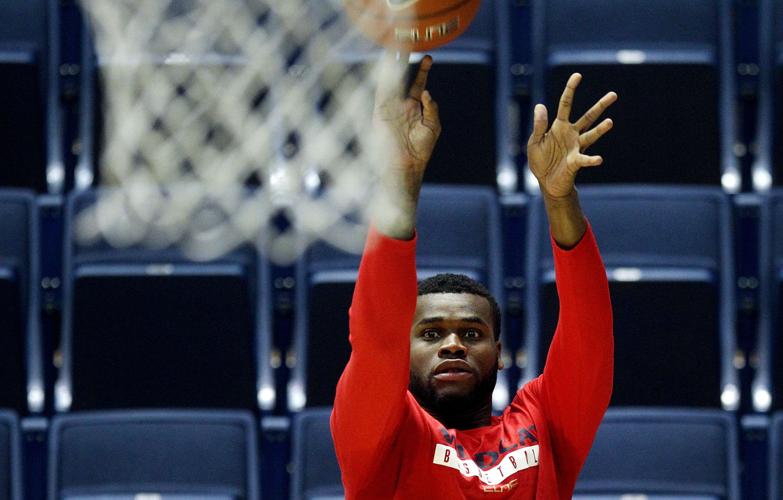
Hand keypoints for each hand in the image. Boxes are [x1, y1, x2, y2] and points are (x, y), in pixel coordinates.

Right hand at [374, 52, 440, 203]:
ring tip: (394, 48)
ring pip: (391, 82)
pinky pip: (382, 93)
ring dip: (392, 66)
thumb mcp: (433, 126)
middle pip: (402, 78)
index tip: (429, 57)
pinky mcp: (381, 113)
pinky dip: (385, 80)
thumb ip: (431, 107)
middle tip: (406, 43)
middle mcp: (401, 105)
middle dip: (404, 62)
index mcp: (414, 108)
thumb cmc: (420, 150)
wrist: (406, 165)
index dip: (423, 71)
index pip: (418, 84)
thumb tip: (426, 92)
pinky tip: (388, 68)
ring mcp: (391, 108)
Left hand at [527, 73, 616, 199]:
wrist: (546, 182)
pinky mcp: (576, 162)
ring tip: (610, 122)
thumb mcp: (534, 142)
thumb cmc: (541, 161)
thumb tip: (540, 105)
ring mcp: (576, 147)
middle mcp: (572, 134)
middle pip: (588, 117)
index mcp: (559, 127)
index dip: (571, 89)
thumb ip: (539, 125)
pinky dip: (591, 160)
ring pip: (591, 135)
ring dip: (600, 129)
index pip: (566, 104)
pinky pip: (585, 160)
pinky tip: (599, 159)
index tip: (578, 75)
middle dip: (600, 106)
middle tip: (614, 95)